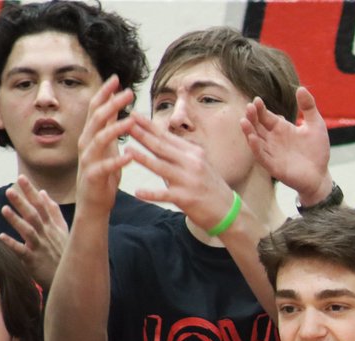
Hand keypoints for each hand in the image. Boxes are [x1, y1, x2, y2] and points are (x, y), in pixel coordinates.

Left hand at [0, 176, 68, 287]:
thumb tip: (43, 192)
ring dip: (16, 221)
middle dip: (22, 202)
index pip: (41, 205)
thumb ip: (53, 210)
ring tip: (4, 209)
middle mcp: (47, 234)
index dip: (31, 191)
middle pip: (34, 215)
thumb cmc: (63, 252)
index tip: (21, 177)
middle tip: (10, 190)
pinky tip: (2, 236)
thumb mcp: (63, 229)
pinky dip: (13, 244)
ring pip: (29, 231)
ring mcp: (41, 247)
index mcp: (52, 226)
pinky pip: (23, 252)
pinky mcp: (35, 261)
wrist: (71, 277)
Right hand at [76, 76, 134, 212]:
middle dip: (111, 104)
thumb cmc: (103, 174)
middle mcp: (86, 144)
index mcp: (90, 135)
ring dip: (116, 129)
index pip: (96, 108)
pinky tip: (130, 156)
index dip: (105, 93)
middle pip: (96, 118)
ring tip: (132, 120)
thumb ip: (110, 127)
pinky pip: (105, 167)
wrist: (93, 204)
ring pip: (99, 139)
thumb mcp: (107, 147)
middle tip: (129, 92)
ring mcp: (88, 160)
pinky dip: (117, 160)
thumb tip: (116, 105)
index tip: (116, 78)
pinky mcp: (93, 176)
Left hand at [127, 114, 237, 232]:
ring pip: (162, 167)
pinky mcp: (187, 199)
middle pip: (162, 147)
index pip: (167, 136)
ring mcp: (189, 181)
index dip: (149, 125)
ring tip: (127, 149)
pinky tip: (137, 192)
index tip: (133, 114)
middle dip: (143, 134)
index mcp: (194, 153)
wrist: (228, 211)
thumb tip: (157, 138)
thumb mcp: (199, 164)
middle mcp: (192, 163)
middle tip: (125, 122)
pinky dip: (151, 194)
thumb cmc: (209, 186)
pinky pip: (165, 195)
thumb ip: (179, 153)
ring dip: (143, 158)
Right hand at [240, 86, 332, 204]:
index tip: (257, 100)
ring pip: (255, 140)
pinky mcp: (273, 166)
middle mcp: (272, 139)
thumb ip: (308, 107)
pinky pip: (261, 156)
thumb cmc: (317, 150)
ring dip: (249, 131)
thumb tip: (301, 88)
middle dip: (252, 117)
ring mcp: (271, 152)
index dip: (260, 108)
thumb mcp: (316, 125)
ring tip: (244, 121)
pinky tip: (251, 138)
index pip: (265, 116)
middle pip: (257, 125)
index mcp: (280, 128)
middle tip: (249, 107)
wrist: (320, 174)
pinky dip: (255, 147)